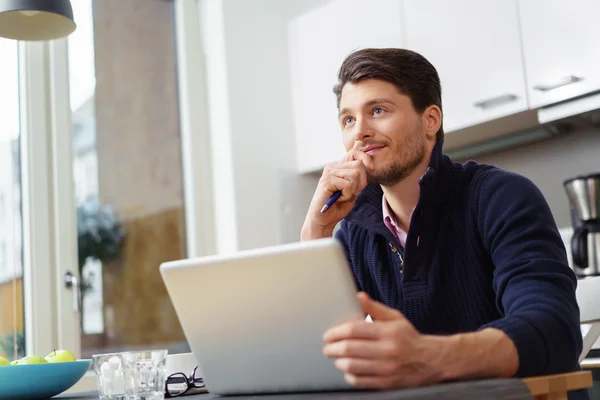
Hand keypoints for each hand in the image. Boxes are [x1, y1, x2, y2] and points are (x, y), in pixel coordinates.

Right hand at [301, 149, 372, 239]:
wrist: (323, 221)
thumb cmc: (337, 206)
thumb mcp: (353, 190)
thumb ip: (359, 178)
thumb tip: (369, 166)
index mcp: (338, 167)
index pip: (355, 153)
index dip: (366, 158)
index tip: (371, 168)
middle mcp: (332, 167)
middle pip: (358, 165)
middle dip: (361, 182)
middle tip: (351, 193)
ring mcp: (328, 173)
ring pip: (354, 175)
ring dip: (352, 190)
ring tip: (342, 196)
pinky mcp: (326, 182)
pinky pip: (347, 185)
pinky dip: (346, 195)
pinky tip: (338, 199)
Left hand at [322, 292, 442, 388]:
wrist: (430, 360)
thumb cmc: (408, 337)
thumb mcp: (395, 317)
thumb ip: (374, 308)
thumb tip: (359, 296)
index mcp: (388, 331)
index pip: (354, 330)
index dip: (336, 332)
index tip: (328, 335)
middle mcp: (387, 350)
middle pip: (349, 349)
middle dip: (332, 348)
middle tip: (327, 348)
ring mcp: (387, 368)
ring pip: (352, 366)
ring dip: (338, 362)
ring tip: (336, 358)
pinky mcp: (387, 383)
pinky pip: (361, 381)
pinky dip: (350, 376)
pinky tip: (348, 370)